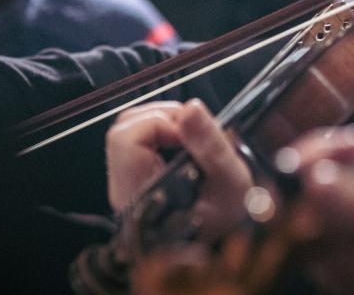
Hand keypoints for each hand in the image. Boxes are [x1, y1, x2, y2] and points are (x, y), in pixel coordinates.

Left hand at [105, 98, 252, 240]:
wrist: (221, 246)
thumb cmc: (229, 219)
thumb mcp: (231, 181)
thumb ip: (210, 144)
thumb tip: (190, 108)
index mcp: (141, 195)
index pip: (127, 139)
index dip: (160, 123)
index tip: (191, 131)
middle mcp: (124, 189)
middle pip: (123, 129)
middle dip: (161, 116)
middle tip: (193, 127)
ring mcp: (126, 183)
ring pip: (128, 130)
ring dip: (160, 121)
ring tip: (190, 133)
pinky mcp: (134, 176)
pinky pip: (136, 140)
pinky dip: (160, 131)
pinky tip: (184, 142)